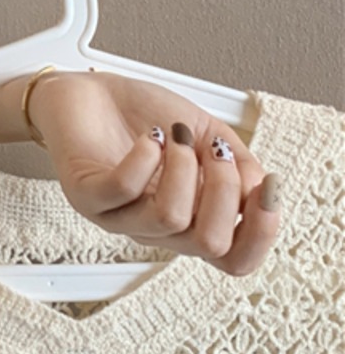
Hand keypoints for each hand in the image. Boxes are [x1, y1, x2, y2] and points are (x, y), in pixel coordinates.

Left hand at [28, 70, 280, 274]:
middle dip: (226, 189)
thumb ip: (241, 166)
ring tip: (176, 137)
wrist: (89, 93)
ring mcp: (117, 215)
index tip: (268, 186)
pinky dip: (146, 158)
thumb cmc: (144, 117)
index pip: (234, 260)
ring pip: (169, 219)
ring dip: (184, 168)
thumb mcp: (209, 136)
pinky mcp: (84, 195)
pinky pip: (122, 191)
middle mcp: (154, 227)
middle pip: (209, 244)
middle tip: (215, 152)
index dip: (262, 232)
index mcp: (189, 220)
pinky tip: (151, 138)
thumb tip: (261, 189)